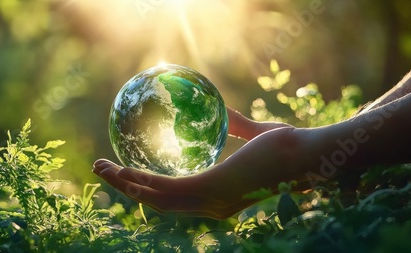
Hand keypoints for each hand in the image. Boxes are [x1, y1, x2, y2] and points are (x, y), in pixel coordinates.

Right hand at [93, 108, 304, 218]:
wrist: (309, 154)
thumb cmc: (289, 147)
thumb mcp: (255, 134)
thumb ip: (234, 126)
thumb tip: (222, 110)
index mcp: (218, 196)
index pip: (175, 198)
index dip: (148, 189)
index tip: (128, 175)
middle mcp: (210, 205)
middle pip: (158, 203)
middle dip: (127, 189)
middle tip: (103, 170)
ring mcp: (210, 200)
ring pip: (155, 199)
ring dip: (125, 185)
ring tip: (101, 168)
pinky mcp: (211, 189)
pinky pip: (167, 188)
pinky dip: (142, 180)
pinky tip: (124, 170)